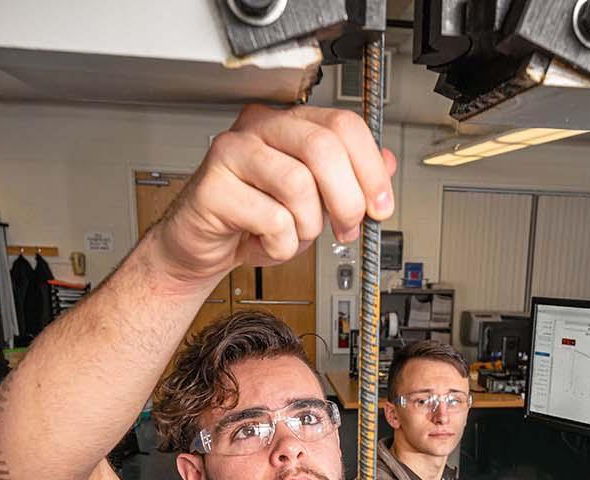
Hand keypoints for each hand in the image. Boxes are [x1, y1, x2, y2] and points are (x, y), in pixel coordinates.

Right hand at [145, 104, 396, 291]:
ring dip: (307, 226)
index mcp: (289, 123)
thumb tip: (387, 164)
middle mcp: (260, 128)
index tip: (381, 206)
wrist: (202, 246)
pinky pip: (270, 218)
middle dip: (347, 199)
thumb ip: (350, 178)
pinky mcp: (213, 186)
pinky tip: (266, 242)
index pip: (343, 125)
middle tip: (346, 229)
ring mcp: (232, 152)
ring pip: (298, 184)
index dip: (370, 168)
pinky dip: (280, 245)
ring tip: (293, 236)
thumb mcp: (315, 200)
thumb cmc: (253, 220)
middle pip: (323, 148)